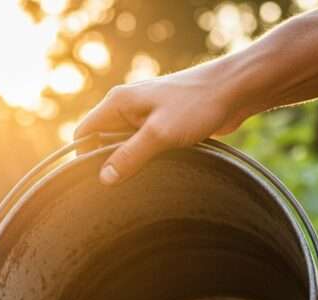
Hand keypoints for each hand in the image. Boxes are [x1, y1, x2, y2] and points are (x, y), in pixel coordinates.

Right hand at [75, 61, 245, 184]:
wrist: (234, 92)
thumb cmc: (196, 105)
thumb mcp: (159, 134)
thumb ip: (129, 156)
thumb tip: (104, 178)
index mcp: (118, 103)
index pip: (84, 133)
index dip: (83, 159)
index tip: (94, 183)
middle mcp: (127, 108)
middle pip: (103, 143)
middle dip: (109, 165)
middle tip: (119, 190)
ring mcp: (145, 118)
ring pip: (125, 148)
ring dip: (131, 165)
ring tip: (140, 183)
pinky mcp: (161, 127)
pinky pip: (144, 149)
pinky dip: (147, 162)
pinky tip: (156, 176)